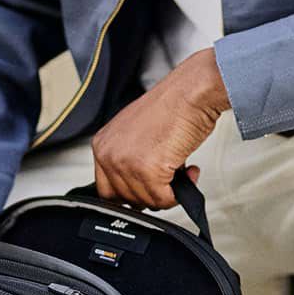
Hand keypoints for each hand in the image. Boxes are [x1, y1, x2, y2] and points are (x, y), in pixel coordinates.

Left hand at [90, 47, 229, 209]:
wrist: (190, 93)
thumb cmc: (172, 106)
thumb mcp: (136, 133)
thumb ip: (130, 159)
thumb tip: (138, 184)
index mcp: (103, 144)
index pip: (106, 190)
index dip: (131, 194)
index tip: (147, 190)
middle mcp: (109, 154)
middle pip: (127, 200)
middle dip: (152, 193)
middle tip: (169, 177)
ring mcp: (126, 163)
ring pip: (147, 202)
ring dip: (169, 191)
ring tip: (180, 168)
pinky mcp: (147, 170)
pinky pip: (164, 200)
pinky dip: (180, 191)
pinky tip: (187, 170)